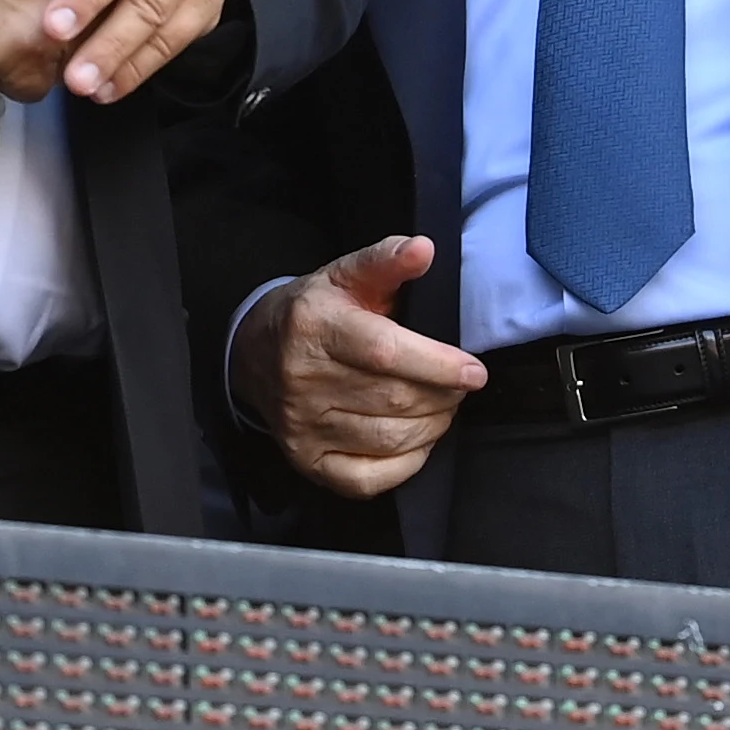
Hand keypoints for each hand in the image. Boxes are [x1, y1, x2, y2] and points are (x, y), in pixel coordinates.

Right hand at [236, 234, 486, 496]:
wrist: (256, 354)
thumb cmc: (316, 312)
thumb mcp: (346, 275)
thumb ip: (386, 260)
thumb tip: (424, 249)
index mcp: (314, 327)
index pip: (385, 352)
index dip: (437, 365)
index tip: (474, 372)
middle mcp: (302, 380)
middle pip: (393, 399)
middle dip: (442, 396)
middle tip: (460, 386)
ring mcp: (302, 427)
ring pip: (387, 439)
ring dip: (432, 427)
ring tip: (444, 407)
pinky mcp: (306, 461)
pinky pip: (368, 480)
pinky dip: (406, 464)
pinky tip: (419, 440)